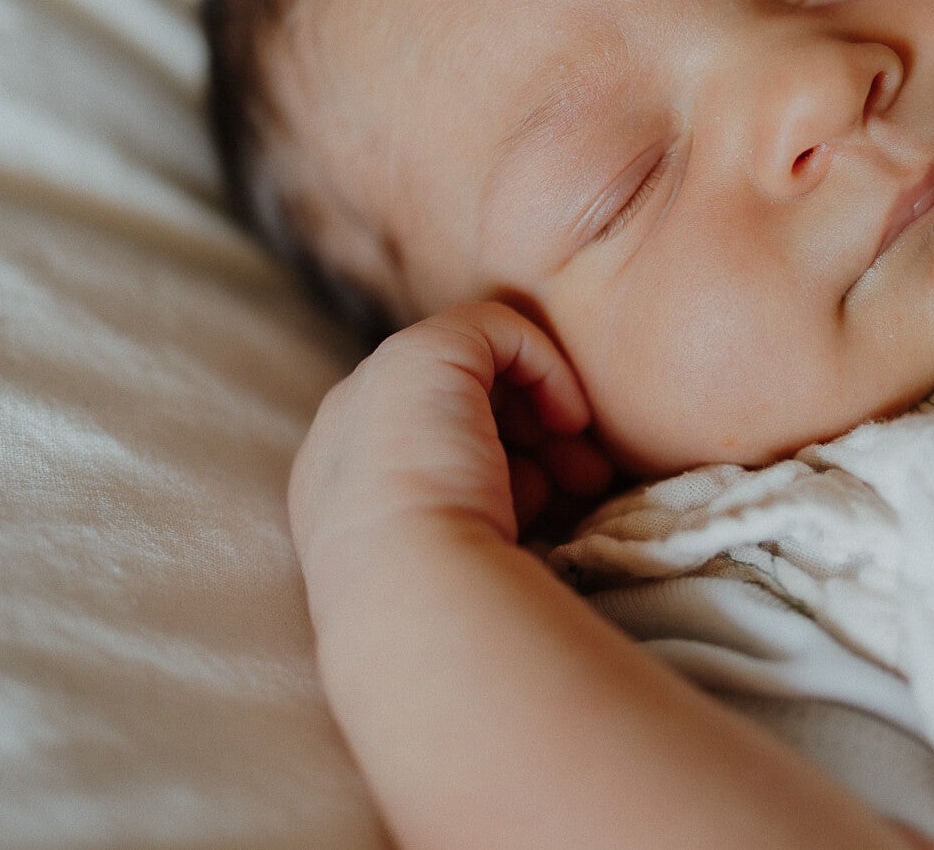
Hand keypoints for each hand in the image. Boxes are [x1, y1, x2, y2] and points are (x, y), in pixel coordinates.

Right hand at [288, 302, 612, 559]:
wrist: (412, 591)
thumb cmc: (446, 604)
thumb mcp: (460, 553)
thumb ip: (481, 508)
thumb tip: (531, 486)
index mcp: (343, 494)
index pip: (434, 454)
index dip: (503, 471)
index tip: (552, 512)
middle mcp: (349, 433)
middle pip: (459, 410)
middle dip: (534, 441)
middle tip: (589, 485)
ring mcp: (375, 386)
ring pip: (480, 373)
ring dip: (546, 418)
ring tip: (590, 476)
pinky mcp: (419, 352)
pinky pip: (496, 329)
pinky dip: (545, 367)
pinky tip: (570, 422)